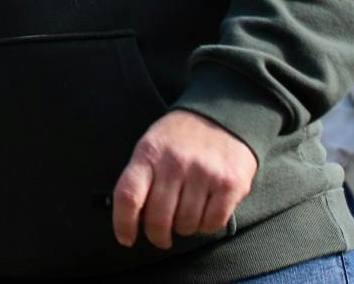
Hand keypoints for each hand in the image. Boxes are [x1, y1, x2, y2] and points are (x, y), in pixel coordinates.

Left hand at [111, 110, 257, 249]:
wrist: (223, 114)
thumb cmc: (180, 137)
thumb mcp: (153, 146)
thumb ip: (142, 178)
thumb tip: (134, 218)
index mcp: (149, 153)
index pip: (128, 196)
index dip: (123, 224)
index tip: (126, 239)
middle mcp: (175, 163)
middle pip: (158, 218)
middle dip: (157, 236)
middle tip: (161, 237)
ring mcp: (204, 173)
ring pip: (186, 224)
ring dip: (184, 229)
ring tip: (186, 216)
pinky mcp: (230, 183)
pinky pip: (212, 223)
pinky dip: (206, 226)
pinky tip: (205, 213)